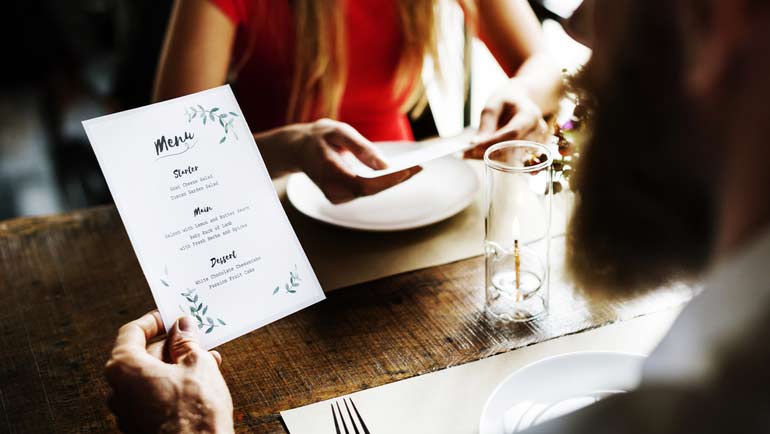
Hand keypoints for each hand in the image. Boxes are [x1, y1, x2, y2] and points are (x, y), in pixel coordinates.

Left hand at [104, 311, 233, 433]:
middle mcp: (119, 390)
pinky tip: (200, 383)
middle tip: (196, 338)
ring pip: (151, 377)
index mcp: (124, 368)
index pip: (132, 332)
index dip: (154, 321)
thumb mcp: (197, 364)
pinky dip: (174, 385)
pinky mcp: (141, 427)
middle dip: (171, 345)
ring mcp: (128, 412)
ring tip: (207, 359)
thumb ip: (186, 341)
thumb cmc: (195, 410)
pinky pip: (155, 396)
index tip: (172, 316)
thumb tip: (183, 326)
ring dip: (177, 365)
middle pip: (142, 355)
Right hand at [289, 119, 421, 203]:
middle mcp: (331, 190)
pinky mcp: (340, 197)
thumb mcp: (339, 132)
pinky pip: (366, 191)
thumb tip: (385, 165)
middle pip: (371, 190)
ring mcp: (335, 197)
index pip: (364, 184)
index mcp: (328, 172)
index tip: (410, 170)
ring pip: (370, 192)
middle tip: (420, 166)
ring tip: (415, 168)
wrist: (298, 149)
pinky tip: (398, 172)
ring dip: (392, 181)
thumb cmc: (320, 137)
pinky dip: (382, 182)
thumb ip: (361, 148)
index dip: (388, 180)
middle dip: (396, 179)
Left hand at [464, 80, 549, 158]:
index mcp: (530, 115)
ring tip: (469, 153)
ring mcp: (537, 143)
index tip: (474, 147)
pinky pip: (512, 160)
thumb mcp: (493, 106)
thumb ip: (486, 124)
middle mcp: (537, 131)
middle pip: (512, 148)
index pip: (513, 133)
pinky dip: (494, 159)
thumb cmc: (505, 102)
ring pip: (511, 157)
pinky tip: (481, 156)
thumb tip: (476, 144)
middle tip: (466, 154)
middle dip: (488, 152)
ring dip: (489, 157)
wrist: (519, 103)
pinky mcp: (531, 152)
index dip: (494, 142)